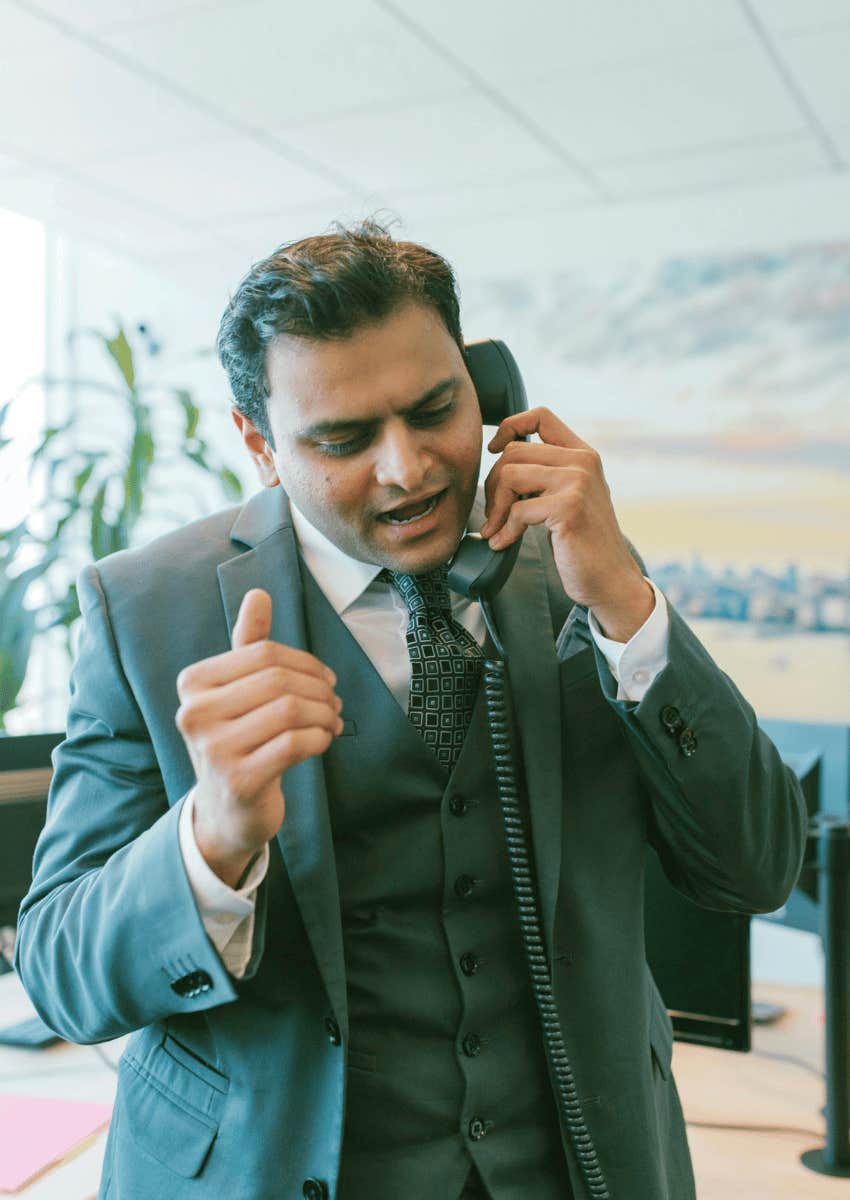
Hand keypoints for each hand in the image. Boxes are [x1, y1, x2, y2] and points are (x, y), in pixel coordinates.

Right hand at [175, 588, 342, 885]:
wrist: (227, 811)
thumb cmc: (239, 738)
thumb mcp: (238, 690)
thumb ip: (247, 643)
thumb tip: (259, 593)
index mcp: (192, 684)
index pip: (263, 652)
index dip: (305, 662)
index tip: (325, 679)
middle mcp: (195, 714)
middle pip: (279, 679)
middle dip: (319, 688)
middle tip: (335, 702)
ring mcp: (214, 750)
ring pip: (291, 710)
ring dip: (325, 714)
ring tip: (333, 721)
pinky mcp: (240, 780)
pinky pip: (296, 743)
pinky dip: (321, 738)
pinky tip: (324, 740)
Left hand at [479, 407, 653, 640]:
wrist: (610, 579)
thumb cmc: (584, 543)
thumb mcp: (571, 496)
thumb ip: (548, 473)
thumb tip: (502, 457)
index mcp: (583, 454)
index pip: (541, 416)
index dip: (510, 426)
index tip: (495, 450)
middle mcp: (583, 462)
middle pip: (515, 451)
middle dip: (494, 484)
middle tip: (494, 513)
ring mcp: (577, 482)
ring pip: (510, 474)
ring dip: (495, 507)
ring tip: (496, 528)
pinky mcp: (568, 508)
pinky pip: (517, 509)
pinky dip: (504, 530)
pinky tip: (503, 544)